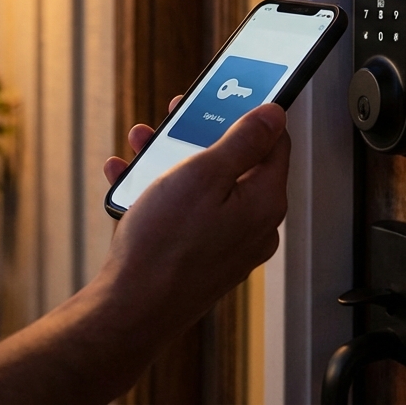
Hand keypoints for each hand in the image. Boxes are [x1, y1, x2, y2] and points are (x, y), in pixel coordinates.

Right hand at [98, 96, 289, 333]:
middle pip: (236, 163)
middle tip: (176, 118)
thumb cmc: (164, 246)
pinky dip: (160, 192)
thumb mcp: (202, 174)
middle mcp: (253, 225)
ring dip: (172, 160)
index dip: (251, 113)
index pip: (275, 142)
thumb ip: (243, 140)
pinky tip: (130, 181)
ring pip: (205, 187)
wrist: (131, 309)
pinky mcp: (201, 257)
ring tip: (142, 145)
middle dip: (200, 135)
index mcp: (264, 201)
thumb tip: (274, 114)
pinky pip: (186, 213)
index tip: (227, 96)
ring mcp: (227, 244)